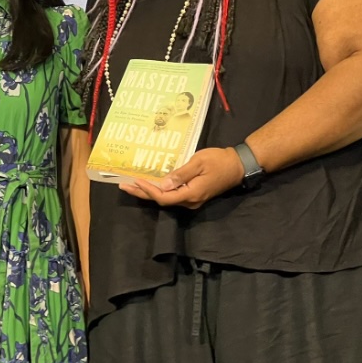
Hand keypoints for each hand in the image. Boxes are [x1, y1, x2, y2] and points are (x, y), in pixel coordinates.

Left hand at [118, 147, 243, 209]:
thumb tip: (163, 185)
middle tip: (124, 185)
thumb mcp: (198, 163)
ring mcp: (192, 200)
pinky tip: (150, 183)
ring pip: (166, 199)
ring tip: (132, 184)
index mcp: (191, 194)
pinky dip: (159, 190)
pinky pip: (173, 195)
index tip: (135, 181)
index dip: (148, 191)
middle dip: (142, 193)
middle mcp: (190, 201)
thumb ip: (180, 174)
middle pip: (162, 200)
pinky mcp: (193, 195)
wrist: (237, 165)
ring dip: (149, 192)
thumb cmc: (218, 161)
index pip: (164, 197)